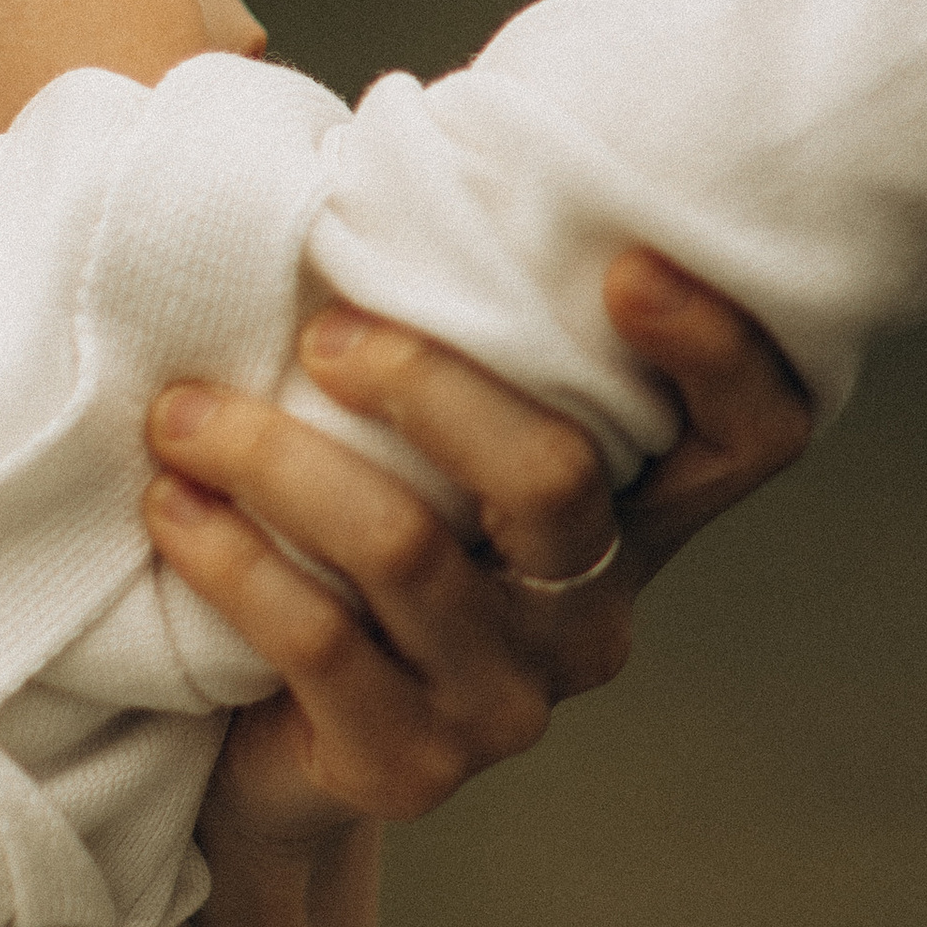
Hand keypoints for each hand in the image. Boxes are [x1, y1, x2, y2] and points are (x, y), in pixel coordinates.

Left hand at [147, 254, 811, 851]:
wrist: (269, 757)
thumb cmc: (347, 540)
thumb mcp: (426, 442)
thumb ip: (460, 339)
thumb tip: (403, 160)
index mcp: (634, 514)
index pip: (753, 436)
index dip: (717, 349)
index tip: (623, 266)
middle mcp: (594, 611)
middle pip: (553, 477)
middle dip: (425, 383)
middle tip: (320, 333)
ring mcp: (512, 702)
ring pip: (407, 549)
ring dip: (276, 459)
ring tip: (182, 413)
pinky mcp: (411, 766)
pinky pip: (318, 640)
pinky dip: (232, 556)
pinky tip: (173, 505)